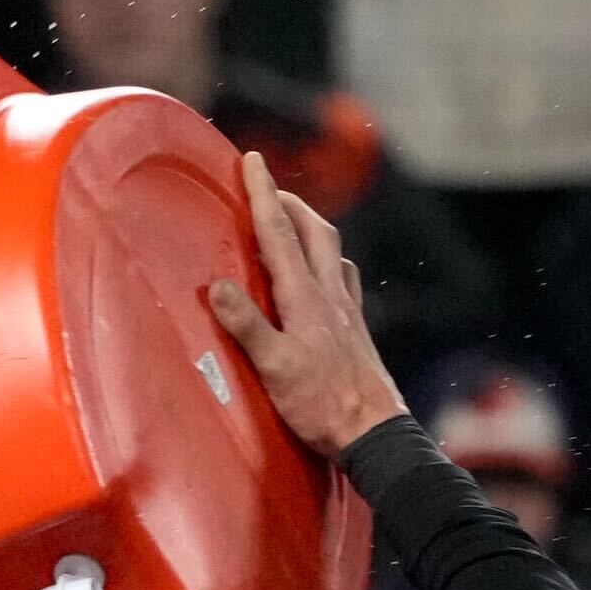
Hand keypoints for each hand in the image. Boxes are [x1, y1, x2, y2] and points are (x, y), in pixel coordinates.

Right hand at [207, 152, 403, 463]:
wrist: (372, 429)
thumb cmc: (320, 404)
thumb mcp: (273, 368)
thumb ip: (246, 325)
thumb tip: (218, 286)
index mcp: (304, 298)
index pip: (280, 234)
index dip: (263, 194)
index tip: (253, 160)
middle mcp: (329, 295)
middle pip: (314, 231)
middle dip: (289, 203)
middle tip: (268, 188)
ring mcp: (345, 310)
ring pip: (330, 250)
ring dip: (308, 227)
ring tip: (289, 223)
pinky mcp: (353, 327)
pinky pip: (341, 277)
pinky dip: (325, 260)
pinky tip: (321, 273)